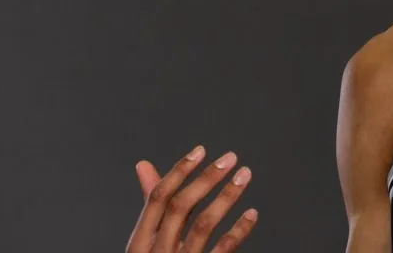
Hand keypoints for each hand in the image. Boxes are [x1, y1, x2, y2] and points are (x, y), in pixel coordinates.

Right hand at [126, 145, 257, 252]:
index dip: (179, 171)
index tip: (202, 150)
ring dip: (227, 196)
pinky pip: (223, 250)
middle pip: (180, 207)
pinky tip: (252, 213)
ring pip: (203, 225)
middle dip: (206, 179)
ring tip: (245, 176)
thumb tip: (143, 165)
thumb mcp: (147, 240)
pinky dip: (239, 230)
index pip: (158, 198)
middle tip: (231, 158)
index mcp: (140, 241)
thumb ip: (152, 205)